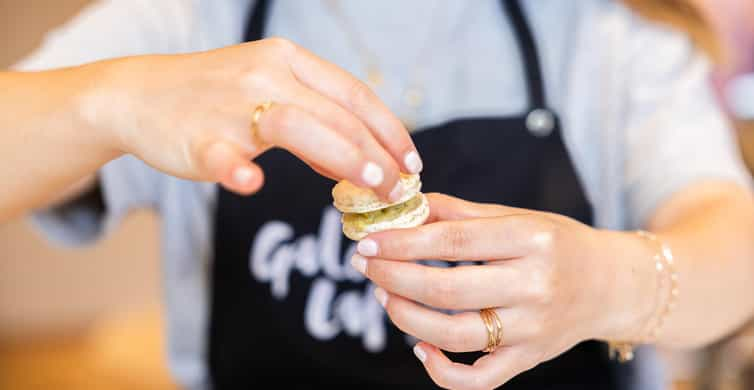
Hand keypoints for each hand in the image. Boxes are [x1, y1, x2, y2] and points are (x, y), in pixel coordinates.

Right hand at [83, 38, 420, 197]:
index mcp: (288, 60)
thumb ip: (315, 121)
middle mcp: (266, 75)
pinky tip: (253, 184)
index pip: (354, 94)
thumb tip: (357, 163)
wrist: (138, 95)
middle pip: (337, 116)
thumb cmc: (214, 98)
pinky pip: (222, 153)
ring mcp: (231, 105)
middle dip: (378, 156)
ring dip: (341, 157)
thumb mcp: (269, 91)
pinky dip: (237, 169)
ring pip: (297, 127)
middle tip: (401, 192)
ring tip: (371, 188)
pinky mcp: (198, 137)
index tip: (412, 164)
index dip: (390, 131)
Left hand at [351, 193, 653, 388]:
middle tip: (366, 266)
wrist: (611, 285)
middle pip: (448, 290)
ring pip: (456, 336)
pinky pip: (479, 379)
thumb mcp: (518, 217)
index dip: (404, 242)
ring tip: (385, 295)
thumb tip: (407, 208)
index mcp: (532, 240)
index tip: (369, 241)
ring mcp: (533, 329)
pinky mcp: (530, 359)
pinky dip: (442, 370)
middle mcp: (535, 286)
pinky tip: (420, 347)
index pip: (454, 241)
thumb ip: (460, 214)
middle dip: (395, 278)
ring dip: (407, 318)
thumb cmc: (559, 244)